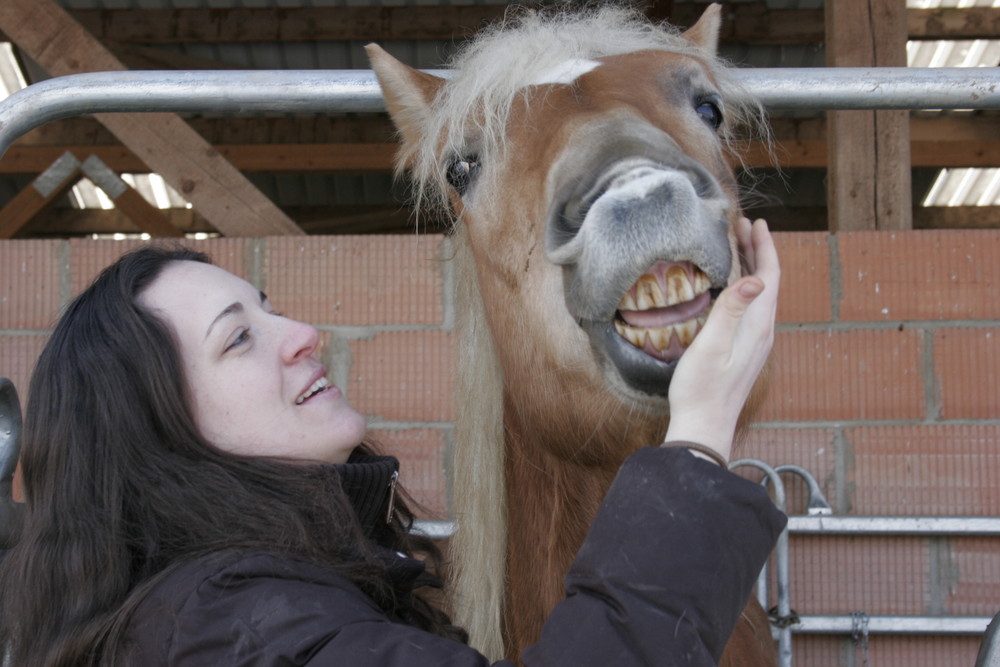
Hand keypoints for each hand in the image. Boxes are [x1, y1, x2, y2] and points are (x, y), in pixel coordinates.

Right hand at [662, 217, 779, 460]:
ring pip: (759, 295)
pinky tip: (731, 288)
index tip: (755, 222)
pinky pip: (751, 308)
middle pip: (767, 282)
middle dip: (757, 251)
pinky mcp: (744, 351)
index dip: (764, 246)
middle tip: (742, 226)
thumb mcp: (712, 345)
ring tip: (738, 247)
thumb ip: (732, 310)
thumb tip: (756, 278)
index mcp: (758, 326)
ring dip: (751, 267)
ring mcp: (755, 343)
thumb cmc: (702, 388)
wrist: (704, 426)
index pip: (769, 276)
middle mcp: (762, 332)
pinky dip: (744, 287)